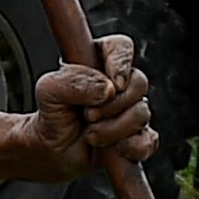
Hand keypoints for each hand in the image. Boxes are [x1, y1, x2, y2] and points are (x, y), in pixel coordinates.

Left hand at [28, 34, 155, 177]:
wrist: (54, 151)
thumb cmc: (53, 114)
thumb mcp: (49, 91)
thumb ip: (73, 81)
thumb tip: (108, 89)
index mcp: (100, 62)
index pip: (121, 47)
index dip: (121, 63)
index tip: (113, 83)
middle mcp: (121, 84)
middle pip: (138, 82)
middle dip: (112, 105)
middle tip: (88, 115)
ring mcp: (132, 110)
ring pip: (142, 113)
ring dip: (114, 129)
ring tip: (91, 136)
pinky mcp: (139, 136)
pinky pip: (148, 141)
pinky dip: (130, 148)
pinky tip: (112, 150)